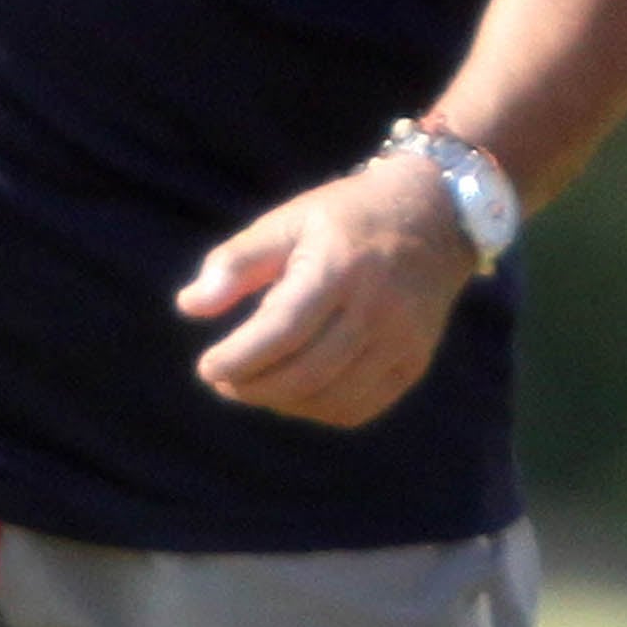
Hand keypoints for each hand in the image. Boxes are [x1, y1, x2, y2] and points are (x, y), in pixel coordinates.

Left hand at [177, 153, 477, 428]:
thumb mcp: (288, 221)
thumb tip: (190, 307)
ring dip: (281, 402)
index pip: (282, 331)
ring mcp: (402, 340)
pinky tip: (296, 393)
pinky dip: (318, 410)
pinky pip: (359, 408)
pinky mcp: (414, 362)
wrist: (436, 216)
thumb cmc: (345, 218)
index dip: (239, 358)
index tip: (207, 367)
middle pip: (305, 372)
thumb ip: (236, 262)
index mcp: (340, 267)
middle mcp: (377, 308)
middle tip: (223, 381)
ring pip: (330, 398)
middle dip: (252, 386)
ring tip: (254, 385)